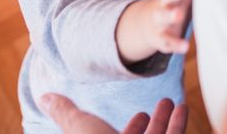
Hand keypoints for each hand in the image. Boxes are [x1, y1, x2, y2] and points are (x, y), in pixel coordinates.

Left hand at [41, 95, 187, 133]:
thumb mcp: (80, 128)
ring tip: (172, 101)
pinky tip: (183, 108)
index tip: (142, 113)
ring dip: (166, 121)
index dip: (133, 129)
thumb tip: (44, 97)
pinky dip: (178, 124)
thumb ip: (66, 113)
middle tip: (161, 105)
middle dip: (153, 124)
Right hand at [115, 0, 193, 61]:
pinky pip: (166, 41)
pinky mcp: (159, 38)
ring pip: (162, 16)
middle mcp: (165, 4)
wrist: (149, 26)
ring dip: (170, 15)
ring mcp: (160, 21)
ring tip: (178, 15)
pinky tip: (185, 46)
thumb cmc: (175, 7)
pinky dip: (175, 44)